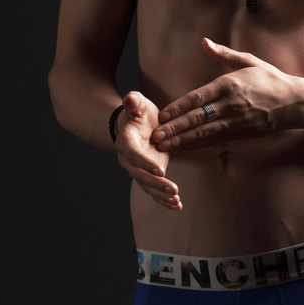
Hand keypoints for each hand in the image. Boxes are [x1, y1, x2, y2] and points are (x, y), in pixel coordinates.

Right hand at [116, 91, 181, 210]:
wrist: (136, 124)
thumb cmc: (138, 112)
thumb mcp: (137, 103)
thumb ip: (133, 101)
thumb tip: (128, 99)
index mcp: (126, 141)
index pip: (133, 154)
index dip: (145, 162)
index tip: (161, 169)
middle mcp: (128, 159)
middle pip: (139, 175)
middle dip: (156, 183)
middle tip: (174, 189)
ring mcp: (137, 168)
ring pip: (147, 186)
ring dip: (161, 195)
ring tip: (177, 201)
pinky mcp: (147, 174)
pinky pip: (153, 190)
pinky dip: (164, 199)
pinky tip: (177, 205)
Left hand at [151, 38, 297, 151]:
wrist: (294, 102)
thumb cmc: (270, 79)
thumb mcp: (248, 61)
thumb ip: (224, 54)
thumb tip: (204, 42)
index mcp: (229, 84)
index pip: (197, 98)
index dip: (178, 107)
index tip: (162, 114)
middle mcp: (230, 104)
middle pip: (197, 118)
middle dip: (174, 127)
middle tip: (155, 135)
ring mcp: (236, 121)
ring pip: (204, 132)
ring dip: (182, 140)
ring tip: (163, 145)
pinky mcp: (241, 133)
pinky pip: (215, 140)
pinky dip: (197, 145)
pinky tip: (183, 148)